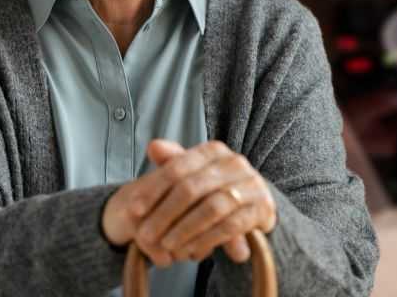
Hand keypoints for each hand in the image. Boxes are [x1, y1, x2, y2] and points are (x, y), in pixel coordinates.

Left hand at [101, 140, 275, 266]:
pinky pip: (232, 225)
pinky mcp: (262, 208)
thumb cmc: (216, 187)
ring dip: (185, 229)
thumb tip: (153, 146)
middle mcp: (235, 163)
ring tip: (166, 245)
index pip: (178, 167)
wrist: (256, 202)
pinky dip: (208, 239)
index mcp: (214, 150)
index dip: (153, 189)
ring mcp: (252, 184)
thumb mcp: (194, 173)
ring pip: (212, 207)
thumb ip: (173, 162)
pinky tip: (191, 250)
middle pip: (192, 188)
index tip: (134, 210)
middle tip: (145, 235)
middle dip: (165, 214)